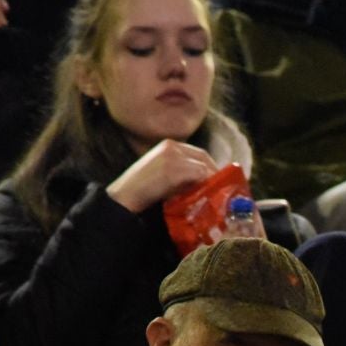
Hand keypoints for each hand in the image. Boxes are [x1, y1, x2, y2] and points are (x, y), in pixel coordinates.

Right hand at [105, 138, 219, 212]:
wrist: (122, 199)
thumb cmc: (140, 193)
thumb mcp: (163, 179)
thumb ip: (181, 177)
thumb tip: (203, 184)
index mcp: (167, 147)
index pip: (197, 153)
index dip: (211, 167)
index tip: (219, 181)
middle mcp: (171, 147)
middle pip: (203, 157)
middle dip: (215, 173)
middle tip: (223, 189)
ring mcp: (171, 156)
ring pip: (202, 165)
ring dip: (211, 181)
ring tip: (218, 194)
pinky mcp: (172, 168)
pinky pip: (198, 174)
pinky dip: (205, 184)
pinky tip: (208, 195)